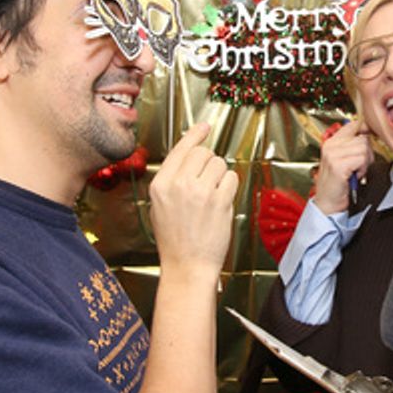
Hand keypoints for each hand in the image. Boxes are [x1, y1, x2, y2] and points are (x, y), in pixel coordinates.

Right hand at [149, 122, 238, 276]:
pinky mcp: (220, 200)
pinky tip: (221, 202)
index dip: (195, 135)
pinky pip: (231, 178)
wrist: (187, 266)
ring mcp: (200, 191)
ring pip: (220, 164)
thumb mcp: (160, 206)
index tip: (204, 127)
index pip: (180, 148)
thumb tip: (189, 158)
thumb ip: (172, 181)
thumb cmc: (175, 240)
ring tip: (212, 197)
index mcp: (161, 184)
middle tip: (208, 181)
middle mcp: (179, 184)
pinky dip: (230, 187)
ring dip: (220, 176)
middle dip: (209, 163)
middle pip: (203, 153)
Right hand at [312, 120, 373, 214]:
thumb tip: (368, 131)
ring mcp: (333, 155)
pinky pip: (361, 159)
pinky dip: (362, 169)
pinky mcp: (338, 166)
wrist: (327, 204)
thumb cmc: (337, 184)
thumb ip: (352, 146)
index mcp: (331, 142)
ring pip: (364, 148)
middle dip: (367, 153)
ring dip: (365, 162)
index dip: (365, 132)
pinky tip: (355, 176)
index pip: (353, 124)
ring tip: (356, 172)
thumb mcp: (343, 160)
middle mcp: (330, 146)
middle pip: (362, 138)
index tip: (367, 145)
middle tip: (359, 166)